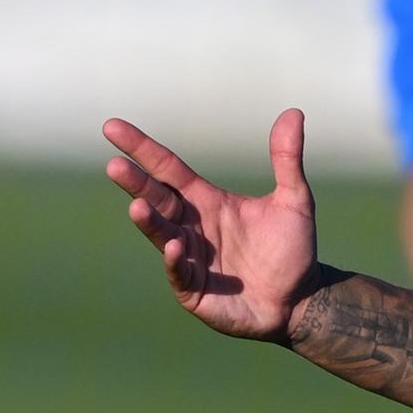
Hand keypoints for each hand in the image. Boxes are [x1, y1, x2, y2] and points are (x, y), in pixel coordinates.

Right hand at [104, 109, 322, 341]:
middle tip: (114, 166)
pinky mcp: (194, 289)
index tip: (112, 128)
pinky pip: (179, 272)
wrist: (300, 300)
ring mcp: (189, 258)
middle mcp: (192, 226)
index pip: (167, 169)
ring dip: (149, 222)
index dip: (142, 148)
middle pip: (157, 199)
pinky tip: (176, 247)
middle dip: (136, 183)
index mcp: (207, 201)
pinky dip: (175, 260)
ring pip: (162, 235)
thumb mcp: (294, 200)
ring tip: (137, 207)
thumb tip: (294, 112)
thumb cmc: (292, 250)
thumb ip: (287, 159)